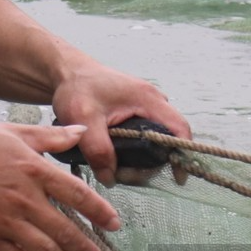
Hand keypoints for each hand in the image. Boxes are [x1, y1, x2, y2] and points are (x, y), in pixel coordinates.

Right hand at [0, 123, 119, 250]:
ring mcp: (6, 222)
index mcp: (33, 170)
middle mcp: (24, 199)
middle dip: (87, 250)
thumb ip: (51, 137)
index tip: (113, 224)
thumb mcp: (12, 133)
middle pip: (67, 232)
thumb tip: (81, 130)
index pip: (78, 195)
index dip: (101, 213)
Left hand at [51, 62, 191, 187]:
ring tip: (115, 168)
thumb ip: (98, 149)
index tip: (177, 178)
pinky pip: (145, 136)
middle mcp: (153, 102)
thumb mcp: (83, 119)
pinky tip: (116, 159)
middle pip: (168, 140)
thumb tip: (111, 178)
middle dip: (150, 164)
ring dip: (141, 160)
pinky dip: (135, 152)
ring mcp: (146, 107)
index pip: (179, 128)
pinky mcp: (136, 113)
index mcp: (148, 99)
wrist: (68, 72)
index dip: (182, 153)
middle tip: (123, 175)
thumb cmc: (77, 88)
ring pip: (155, 140)